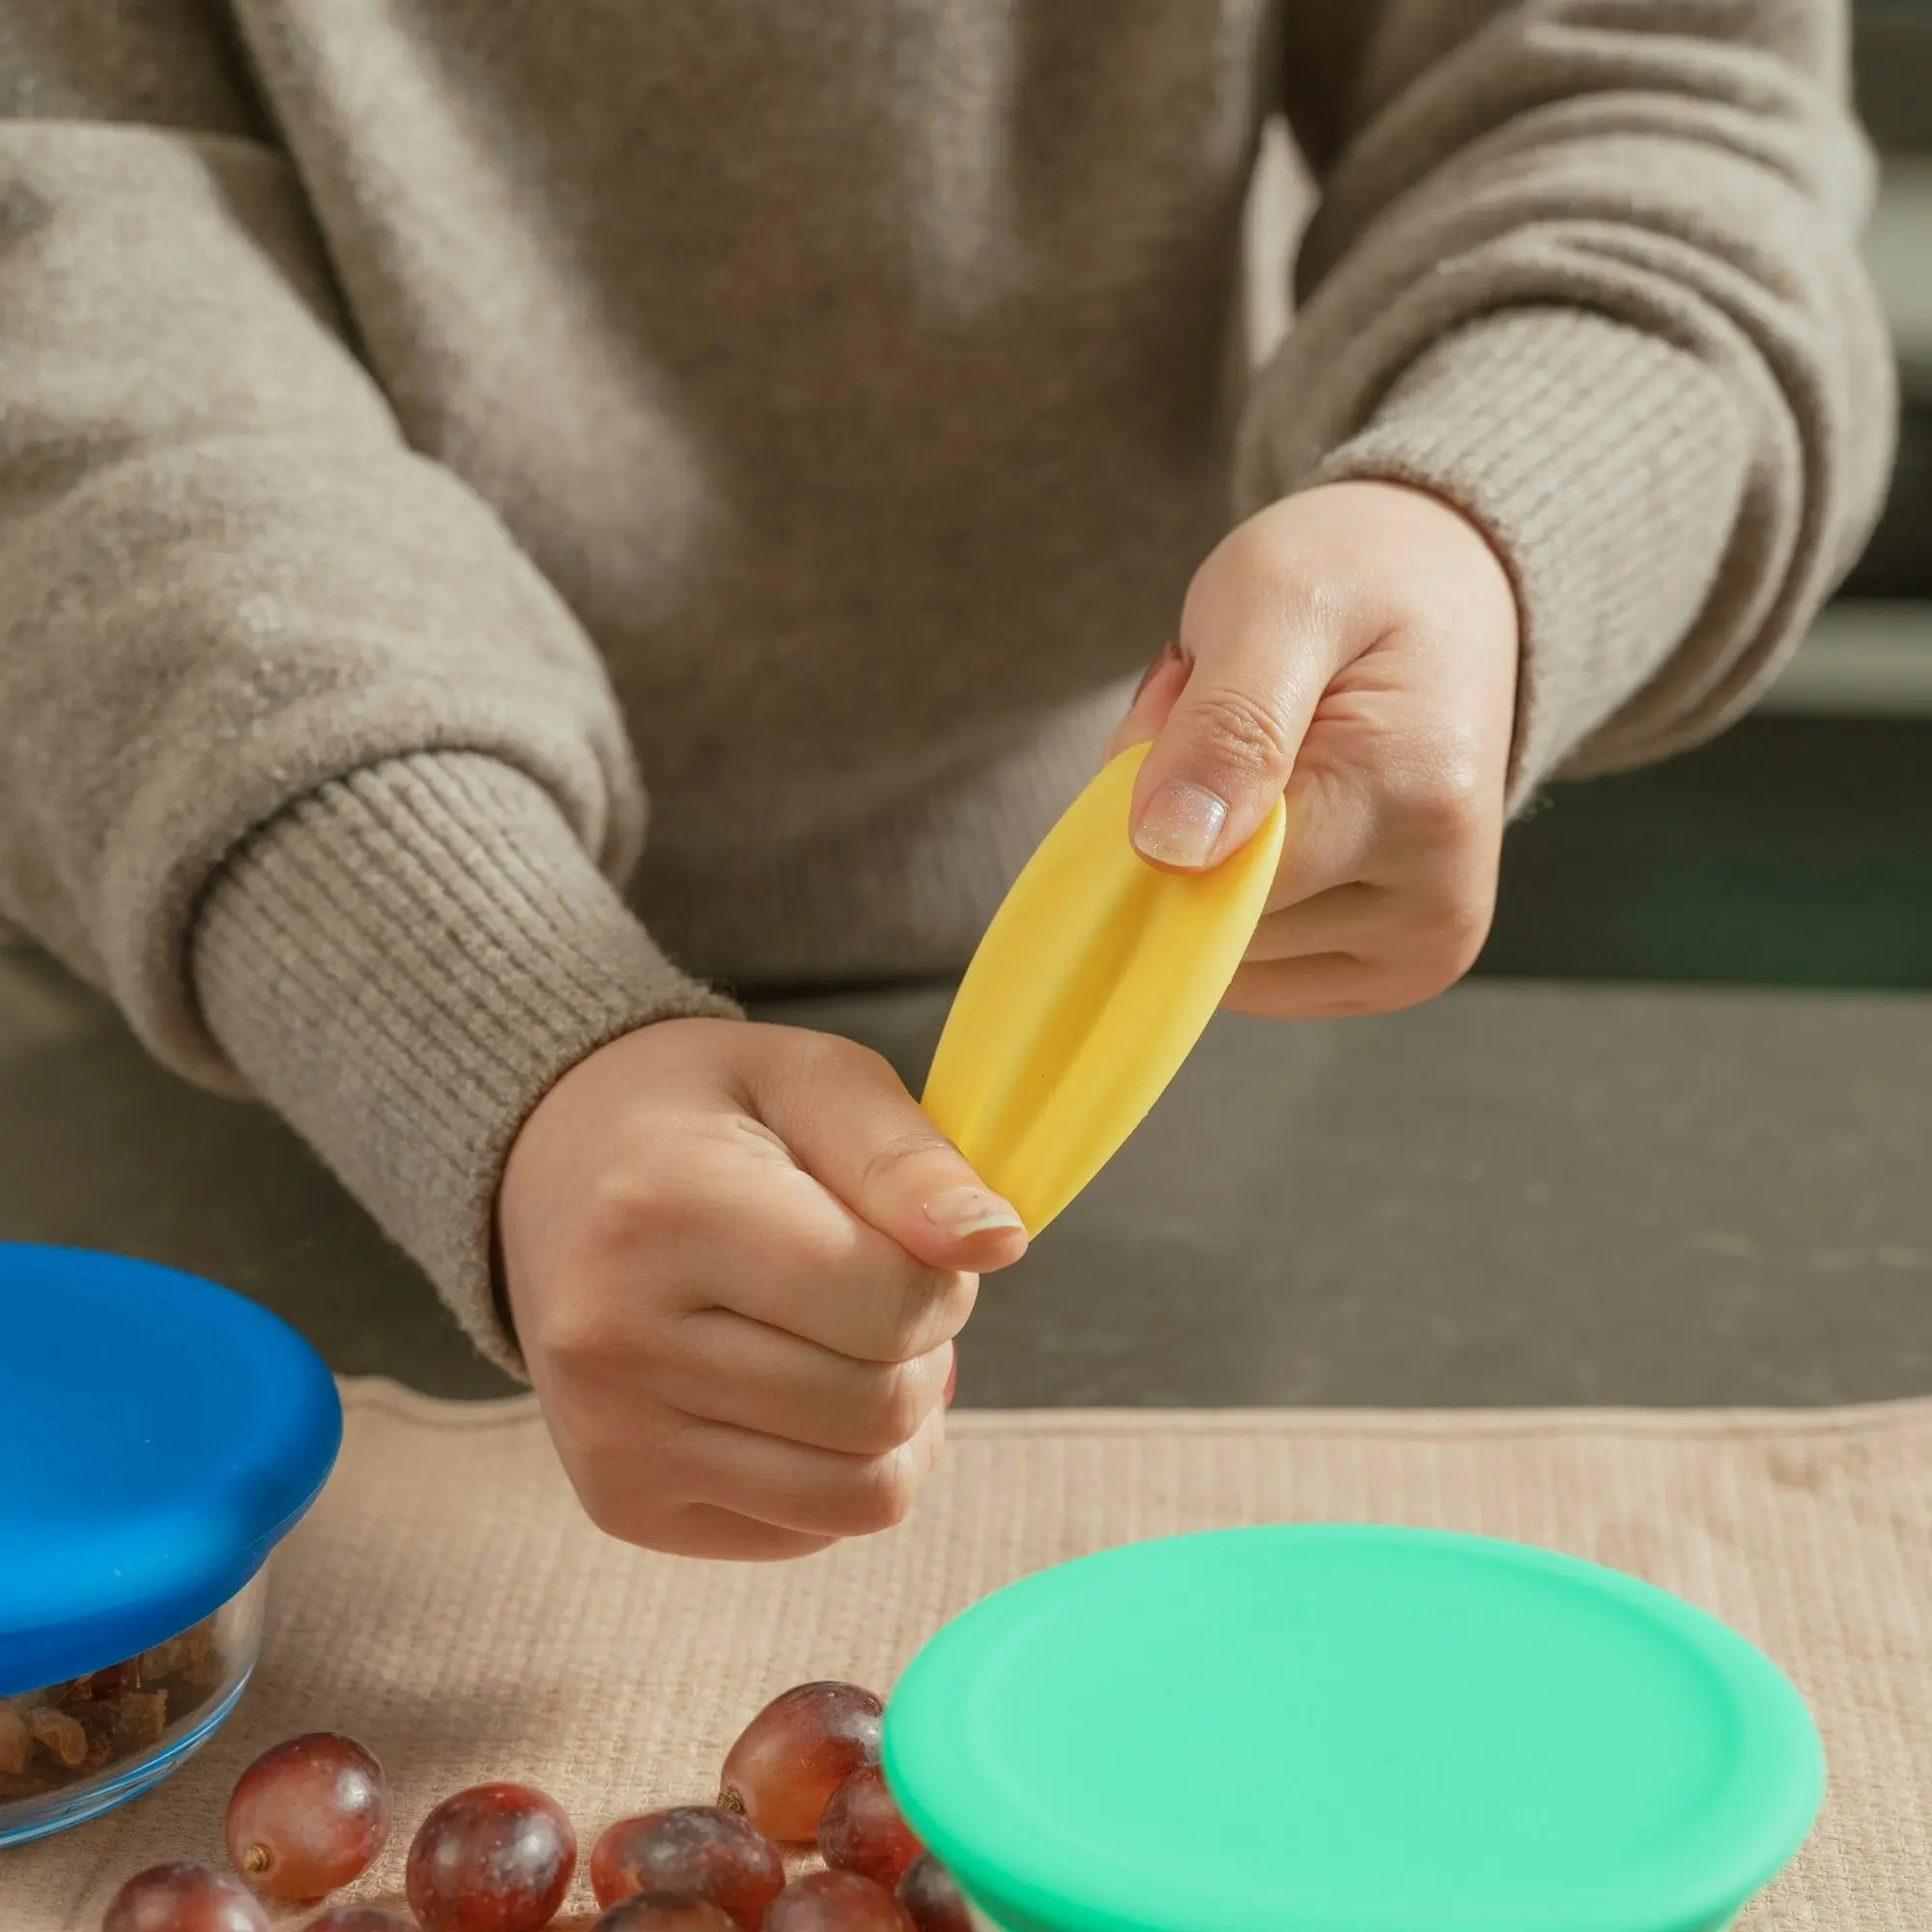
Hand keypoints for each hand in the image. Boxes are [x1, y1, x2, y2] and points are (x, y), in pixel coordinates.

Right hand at [497, 1018, 1027, 1559]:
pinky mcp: (620, 1501)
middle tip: (876, 1287)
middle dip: (923, 1349)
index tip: (909, 1237)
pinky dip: (836, 1470)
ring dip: (894, 1423)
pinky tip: (793, 1391)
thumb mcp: (814, 1078)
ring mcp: (612, 1435)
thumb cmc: (703, 1116)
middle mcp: (619, 1338)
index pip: (892, 1305)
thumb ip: (909, 1159)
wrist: (550, 1166)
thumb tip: (997, 1243)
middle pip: (880, 1406)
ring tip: (848, 1344)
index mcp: (669, 1210)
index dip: (945, 1276)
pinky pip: (807, 1533)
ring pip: (858, 1495)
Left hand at [1108, 480, 1519, 1016]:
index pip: (1212, 877)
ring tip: (1255, 752)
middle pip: (1213, 921)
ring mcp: (1416, 954)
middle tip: (1216, 707)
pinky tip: (1268, 807)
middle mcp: (1436, 906)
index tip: (1183, 697)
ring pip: (1222, 952)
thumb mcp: (1277, 603)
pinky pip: (1251, 971)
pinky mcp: (1390, 976)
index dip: (1160, 795)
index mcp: (1416, 803)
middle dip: (1176, 822)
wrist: (1447, 594)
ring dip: (1197, 858)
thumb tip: (1171, 852)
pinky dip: (1227, 892)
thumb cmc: (1357, 582)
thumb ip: (1227, 727)